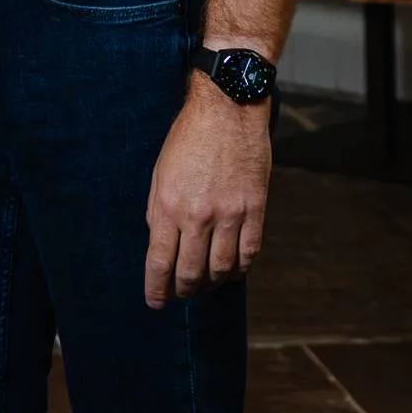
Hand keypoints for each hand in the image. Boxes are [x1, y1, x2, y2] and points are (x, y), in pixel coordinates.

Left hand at [143, 76, 272, 307]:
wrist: (227, 110)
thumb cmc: (189, 139)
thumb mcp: (160, 174)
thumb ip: (158, 213)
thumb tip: (161, 246)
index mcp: (168, 206)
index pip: (159, 263)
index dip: (157, 290)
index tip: (156, 302)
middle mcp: (198, 215)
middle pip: (190, 273)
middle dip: (183, 291)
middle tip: (181, 294)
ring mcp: (230, 214)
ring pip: (221, 269)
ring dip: (211, 283)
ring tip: (205, 284)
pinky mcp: (255, 209)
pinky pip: (249, 253)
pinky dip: (238, 268)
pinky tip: (230, 269)